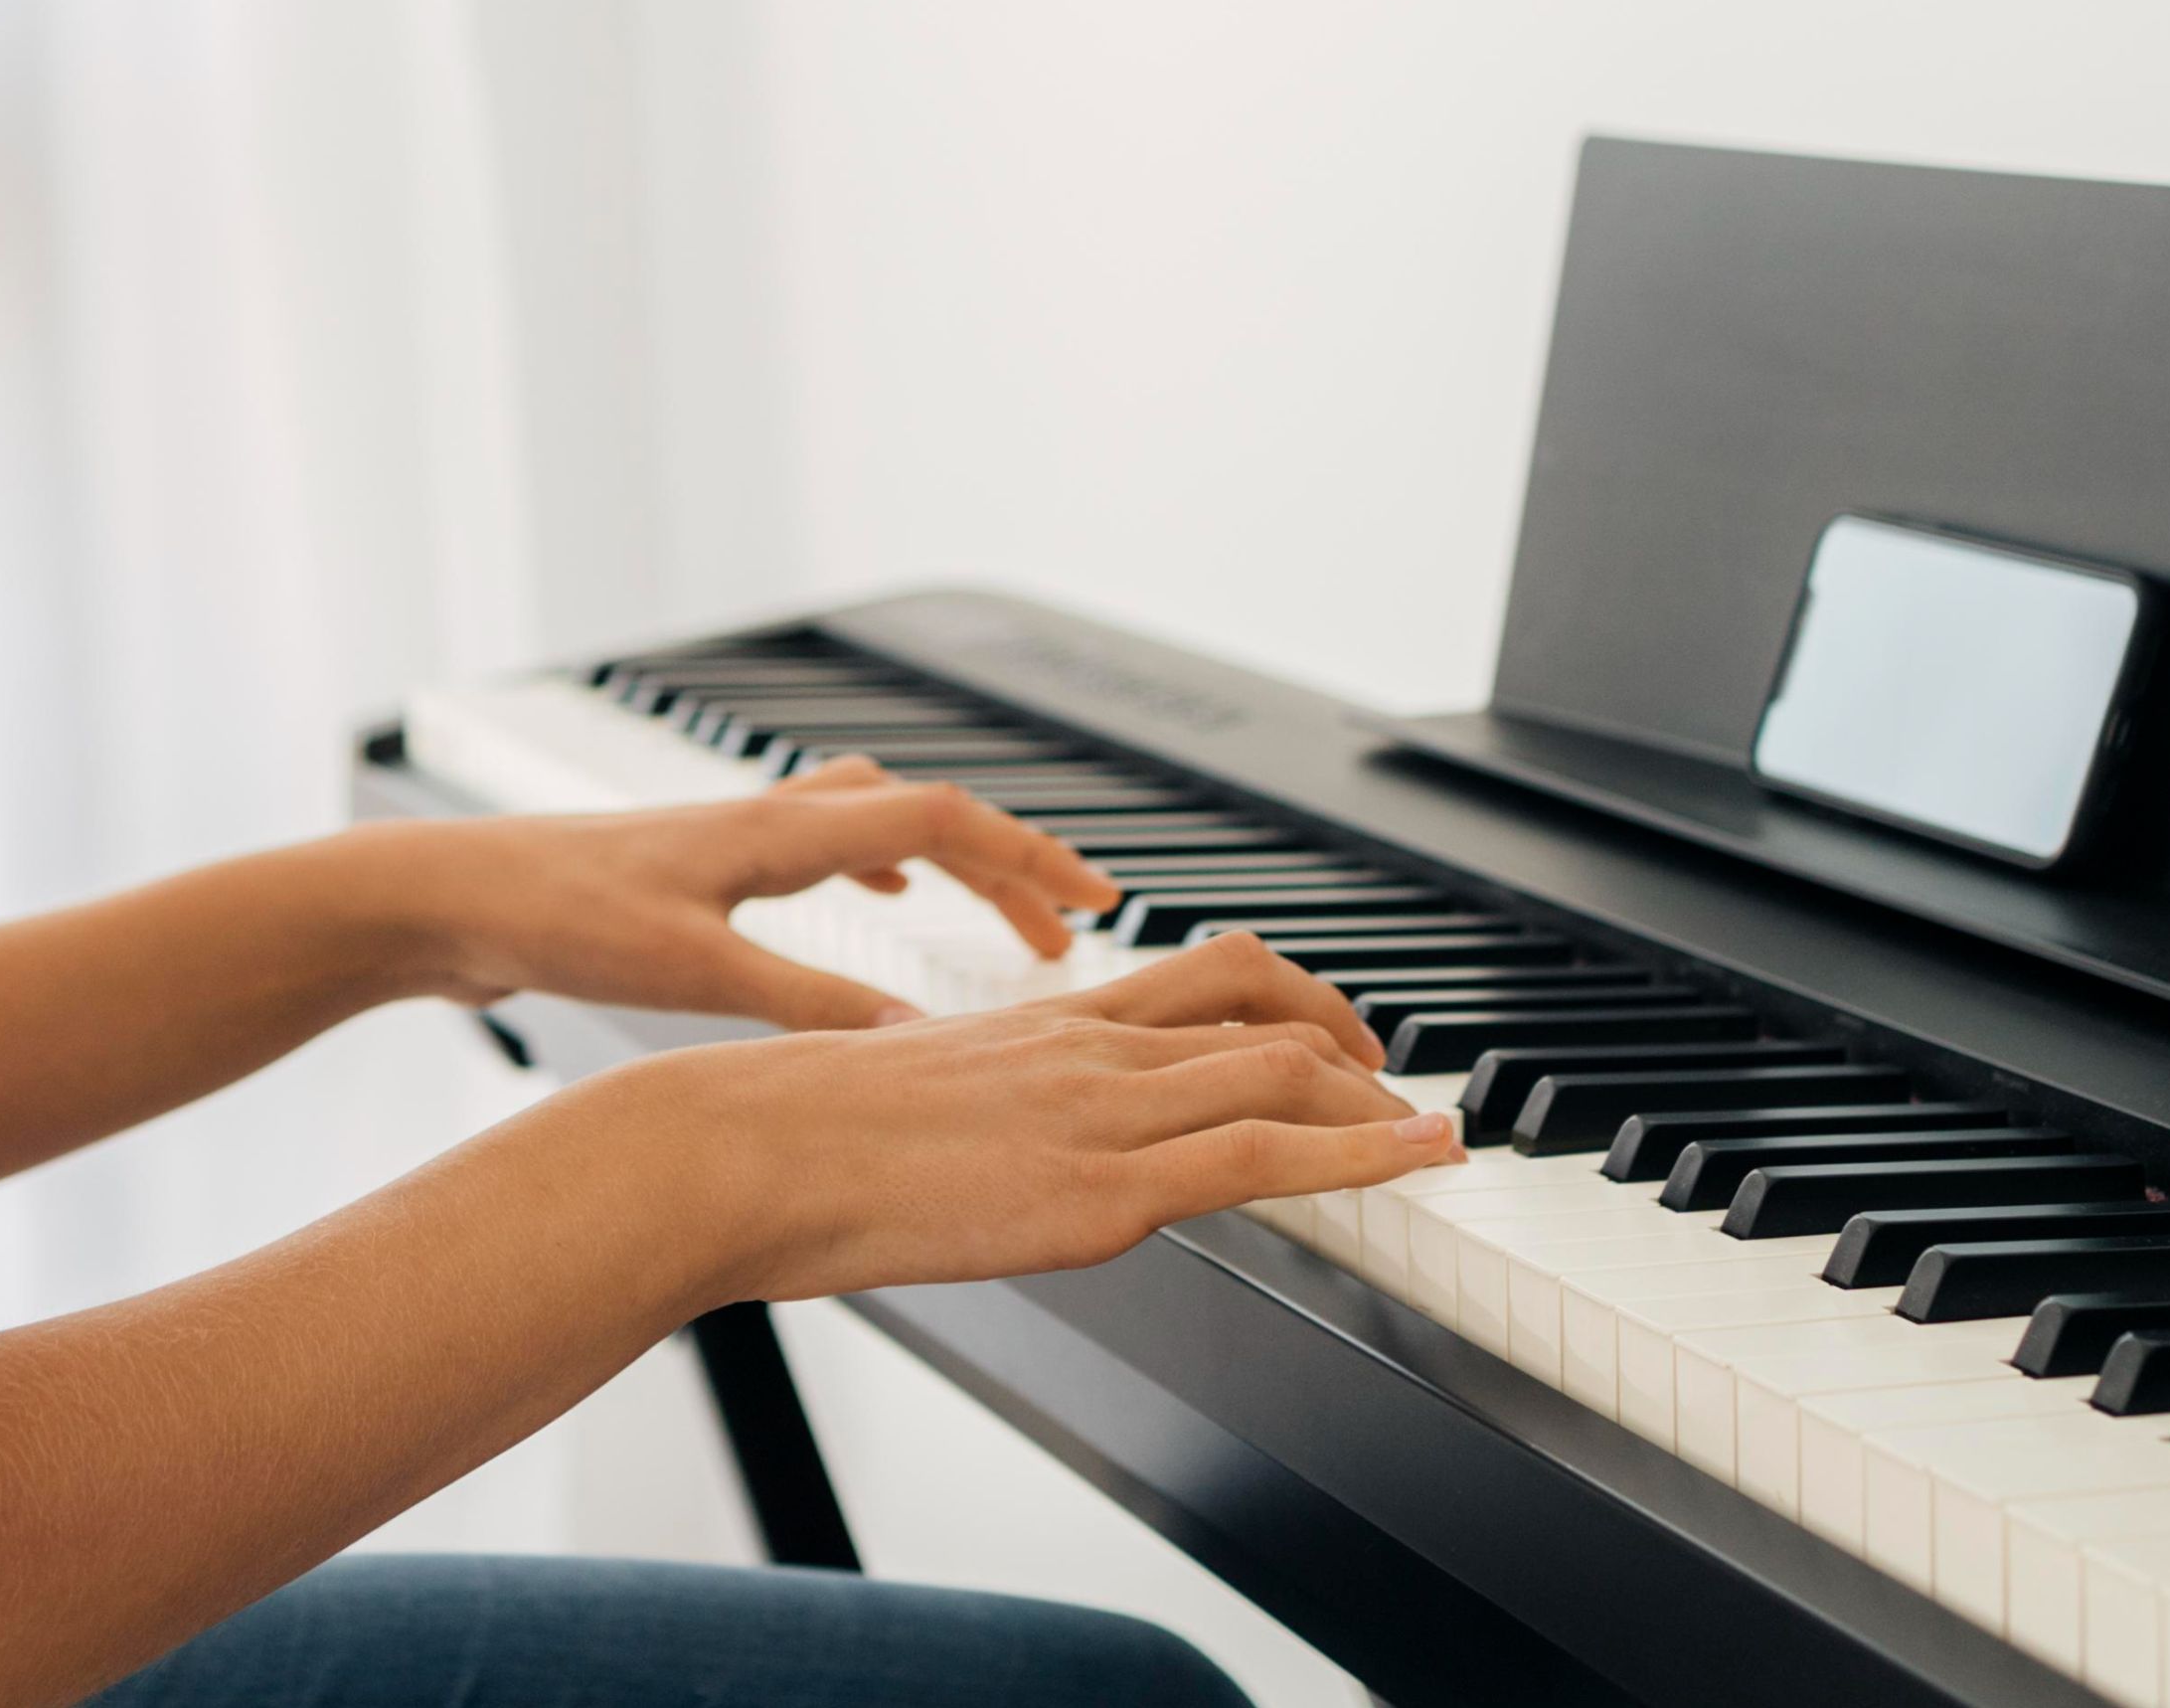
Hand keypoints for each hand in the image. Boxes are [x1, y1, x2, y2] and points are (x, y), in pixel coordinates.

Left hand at [367, 759, 1132, 1031]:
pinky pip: (823, 839)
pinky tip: (874, 902)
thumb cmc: (553, 920)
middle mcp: (767, 818)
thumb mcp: (694, 975)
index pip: (940, 823)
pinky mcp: (702, 863)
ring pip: (876, 822)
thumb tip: (918, 1049)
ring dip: (947, 861)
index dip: (1026, 860)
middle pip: (925, 817)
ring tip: (1000, 916)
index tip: (1095, 903)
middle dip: (1008, 868)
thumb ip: (808, 1009)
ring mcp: (735, 835)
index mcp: (778, 833)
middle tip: (1072, 927)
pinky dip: (873, 863)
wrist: (447, 894)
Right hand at [570, 932, 1466, 1304]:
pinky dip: (1362, 1155)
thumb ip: (973, 1118)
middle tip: (1403, 1090)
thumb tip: (987, 1157)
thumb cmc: (788, 1140)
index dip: (1289, 1000)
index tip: (1334, 1035)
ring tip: (1435, 1135)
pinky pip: (1261, 1155)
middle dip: (1354, 1047)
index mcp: (1043, 1027)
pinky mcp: (1098, 1187)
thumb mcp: (907, 1107)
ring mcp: (1098, 1113)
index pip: (1200, 982)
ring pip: (1282, 1071)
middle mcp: (1087, 1049)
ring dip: (1379, 1104)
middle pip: (1263, 1010)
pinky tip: (1414, 1162)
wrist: (735, 1150)